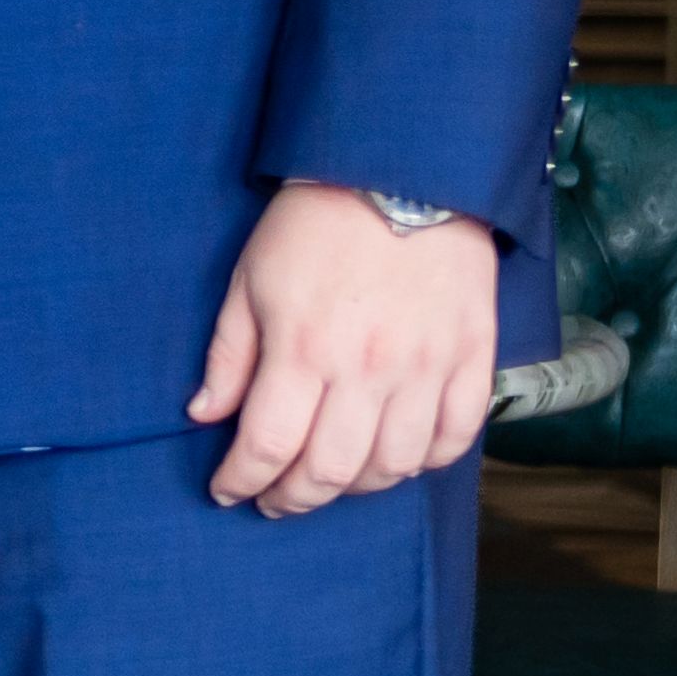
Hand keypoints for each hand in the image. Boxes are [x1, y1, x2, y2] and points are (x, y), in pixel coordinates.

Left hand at [198, 181, 503, 515]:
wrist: (404, 174)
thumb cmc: (315, 226)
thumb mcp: (248, 281)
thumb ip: (229, 356)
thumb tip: (205, 416)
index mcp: (304, 348)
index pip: (269, 446)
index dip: (242, 481)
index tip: (227, 490)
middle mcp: (369, 368)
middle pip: (331, 470)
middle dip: (293, 498)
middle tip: (274, 500)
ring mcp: (427, 366)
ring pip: (394, 465)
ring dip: (356, 488)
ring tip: (330, 482)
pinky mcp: (471, 357)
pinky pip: (455, 436)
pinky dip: (425, 462)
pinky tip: (396, 459)